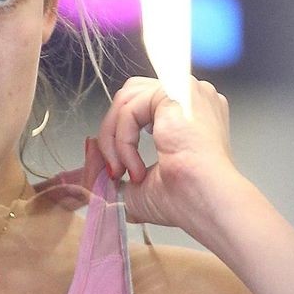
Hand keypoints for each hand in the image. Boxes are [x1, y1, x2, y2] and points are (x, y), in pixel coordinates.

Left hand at [96, 76, 239, 232]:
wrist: (205, 201)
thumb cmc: (185, 200)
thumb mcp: (137, 184)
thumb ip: (113, 166)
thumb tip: (88, 152)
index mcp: (189, 117)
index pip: (141, 109)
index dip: (120, 136)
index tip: (115, 171)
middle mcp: (190, 99)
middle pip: (131, 98)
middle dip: (112, 135)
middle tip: (114, 171)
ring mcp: (185, 92)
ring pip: (126, 101)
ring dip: (114, 140)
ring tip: (122, 171)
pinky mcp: (174, 92)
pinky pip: (130, 108)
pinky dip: (122, 140)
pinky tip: (134, 167)